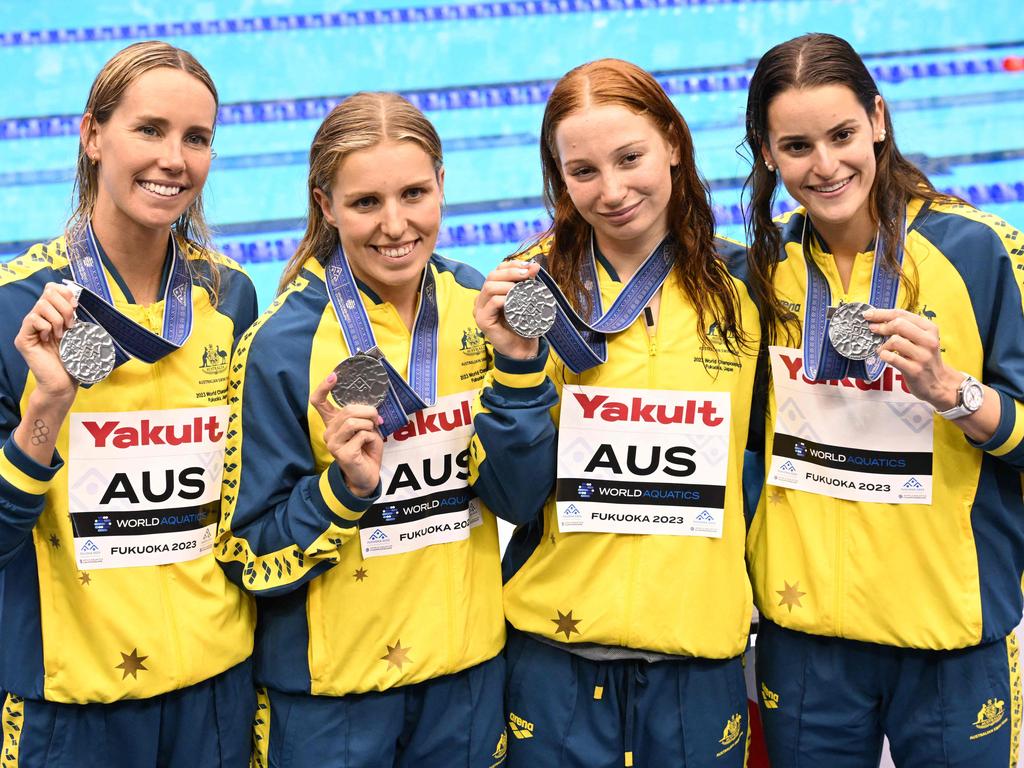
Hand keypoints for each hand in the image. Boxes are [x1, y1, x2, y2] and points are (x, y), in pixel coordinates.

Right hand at [14, 282, 77, 404]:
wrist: (64, 382)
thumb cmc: (73, 359)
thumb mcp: (77, 332)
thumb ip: (72, 315)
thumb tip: (75, 297)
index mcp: (51, 314)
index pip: (51, 288)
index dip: (64, 292)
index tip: (76, 307)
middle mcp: (38, 318)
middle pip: (47, 293)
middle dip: (64, 307)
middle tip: (71, 325)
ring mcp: (28, 328)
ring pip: (41, 305)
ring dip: (58, 319)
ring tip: (62, 335)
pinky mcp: (23, 338)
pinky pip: (33, 319)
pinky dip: (46, 327)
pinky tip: (50, 339)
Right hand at [310, 373, 383, 496]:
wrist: (367, 476)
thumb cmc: (366, 450)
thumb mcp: (366, 428)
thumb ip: (363, 416)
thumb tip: (371, 410)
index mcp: (333, 423)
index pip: (318, 402)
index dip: (324, 387)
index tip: (334, 376)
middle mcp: (328, 432)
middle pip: (347, 410)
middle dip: (368, 411)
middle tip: (377, 420)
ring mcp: (333, 443)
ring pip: (353, 422)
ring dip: (369, 425)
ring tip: (373, 433)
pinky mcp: (341, 453)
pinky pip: (361, 435)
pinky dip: (372, 438)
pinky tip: (369, 446)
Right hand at [474, 260, 541, 359]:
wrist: (523, 349)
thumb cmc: (524, 325)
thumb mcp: (527, 300)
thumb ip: (527, 283)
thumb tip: (534, 265)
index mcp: (491, 292)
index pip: (497, 271)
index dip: (512, 265)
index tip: (529, 266)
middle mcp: (482, 299)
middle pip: (491, 276)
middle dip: (511, 272)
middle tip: (527, 274)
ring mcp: (479, 310)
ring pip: (489, 287)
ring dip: (508, 285)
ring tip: (522, 289)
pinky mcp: (482, 320)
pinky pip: (491, 303)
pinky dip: (504, 299)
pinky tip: (515, 301)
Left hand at [864, 307, 962, 409]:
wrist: (938, 383)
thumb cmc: (924, 358)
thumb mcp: (921, 339)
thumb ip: (905, 328)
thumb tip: (878, 320)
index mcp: (930, 328)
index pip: (902, 314)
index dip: (882, 313)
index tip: (868, 314)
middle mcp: (928, 340)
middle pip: (898, 324)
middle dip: (882, 326)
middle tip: (873, 330)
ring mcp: (922, 356)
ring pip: (895, 340)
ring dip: (883, 345)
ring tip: (883, 349)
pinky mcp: (915, 370)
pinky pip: (892, 358)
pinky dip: (884, 355)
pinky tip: (885, 356)